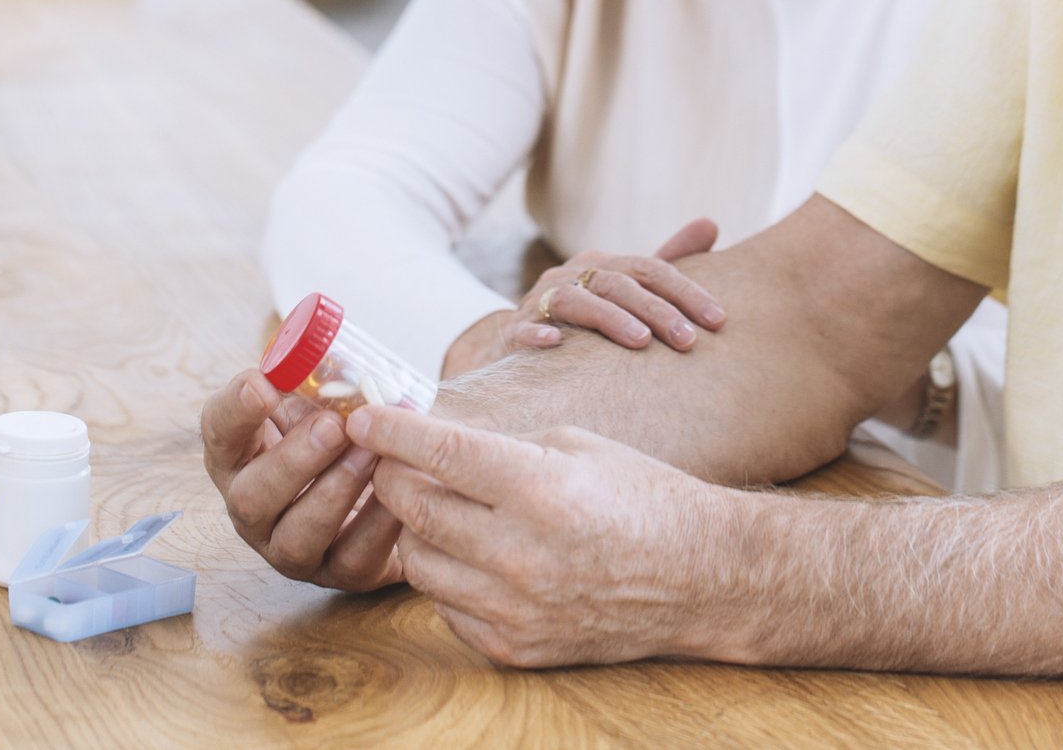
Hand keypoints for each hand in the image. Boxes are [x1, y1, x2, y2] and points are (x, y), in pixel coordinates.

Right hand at [199, 368, 403, 591]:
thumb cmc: (345, 439)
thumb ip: (320, 386)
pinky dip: (378, 525)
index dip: (234, 411)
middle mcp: (256, 510)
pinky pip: (353, 558)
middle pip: (250, 497)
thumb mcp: (324, 405)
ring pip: (297, 536)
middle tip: (331, 426)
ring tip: (370, 455)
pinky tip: (400, 494)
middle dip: (292, 461)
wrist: (391, 494)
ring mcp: (293, 549)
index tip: (261, 383)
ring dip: (334, 492)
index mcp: (244, 457)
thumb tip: (334, 360)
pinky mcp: (340, 574)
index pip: (219, 433)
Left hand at [349, 404, 750, 667]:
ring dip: (419, 530)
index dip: (393, 431)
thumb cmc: (641, 496)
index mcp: (541, 490)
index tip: (363, 416)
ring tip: (445, 508)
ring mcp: (516, 608)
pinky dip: (449, 577)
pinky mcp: (515, 647)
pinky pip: (446, 607)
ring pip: (420, 563)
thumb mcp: (578, 446)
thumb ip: (501, 448)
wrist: (700, 577)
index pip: (441, 453)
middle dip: (395, 476)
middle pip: (416, 510)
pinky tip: (477, 555)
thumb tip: (431, 442)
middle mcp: (522, 554)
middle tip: (397, 460)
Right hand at [443, 218, 725, 376]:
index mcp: (604, 265)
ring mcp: (541, 301)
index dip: (686, 292)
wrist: (516, 339)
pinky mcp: (514, 332)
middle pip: (619, 285)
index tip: (719, 319)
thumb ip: (668, 259)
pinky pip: (524, 328)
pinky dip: (539, 333)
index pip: (651, 270)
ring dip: (609, 319)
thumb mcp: (627, 285)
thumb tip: (711, 223)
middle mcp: (573, 275)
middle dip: (657, 311)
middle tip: (688, 340)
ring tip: (640, 342)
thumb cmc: (586, 312)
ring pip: (576, 301)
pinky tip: (556, 343)